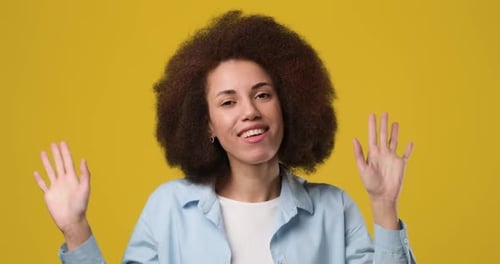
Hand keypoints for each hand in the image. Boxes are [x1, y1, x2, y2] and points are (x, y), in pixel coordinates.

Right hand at [33, 141, 91, 249]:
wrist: (72, 219)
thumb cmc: (81, 205)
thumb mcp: (85, 188)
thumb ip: (84, 174)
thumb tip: (83, 159)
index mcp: (73, 178)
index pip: (68, 161)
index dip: (66, 152)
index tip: (63, 142)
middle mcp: (64, 180)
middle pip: (59, 163)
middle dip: (56, 153)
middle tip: (53, 143)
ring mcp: (56, 187)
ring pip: (50, 171)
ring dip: (47, 162)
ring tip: (42, 152)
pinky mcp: (49, 194)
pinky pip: (43, 184)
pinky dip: (39, 178)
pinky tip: (36, 172)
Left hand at [352, 113, 412, 227]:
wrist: (382, 196)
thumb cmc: (370, 184)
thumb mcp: (362, 168)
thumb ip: (359, 154)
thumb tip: (354, 139)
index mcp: (373, 153)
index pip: (372, 136)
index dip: (372, 125)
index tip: (372, 114)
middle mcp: (382, 153)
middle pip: (383, 135)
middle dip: (383, 124)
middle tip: (384, 113)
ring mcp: (392, 158)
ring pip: (394, 141)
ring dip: (395, 132)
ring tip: (395, 122)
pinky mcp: (401, 164)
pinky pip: (406, 154)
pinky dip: (409, 149)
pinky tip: (410, 142)